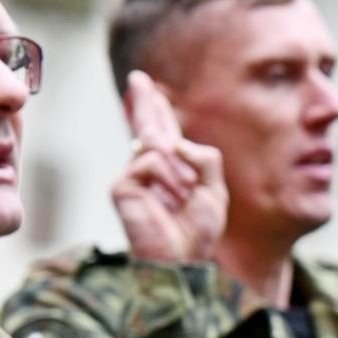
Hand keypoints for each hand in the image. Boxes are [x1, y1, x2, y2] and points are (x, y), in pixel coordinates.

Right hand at [111, 70, 227, 262]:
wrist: (183, 259)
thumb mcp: (215, 190)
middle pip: (147, 127)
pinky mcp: (123, 187)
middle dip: (144, 103)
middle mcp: (149, 170)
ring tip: (181, 199)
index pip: (162, 132)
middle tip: (138, 78)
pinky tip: (167, 198)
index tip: (145, 85)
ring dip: (178, 170)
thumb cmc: (197, 231)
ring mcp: (134, 177)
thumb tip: (176, 143)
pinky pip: (149, 161)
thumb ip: (206, 159)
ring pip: (158, 146)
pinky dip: (165, 176)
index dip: (155, 109)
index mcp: (172, 170)